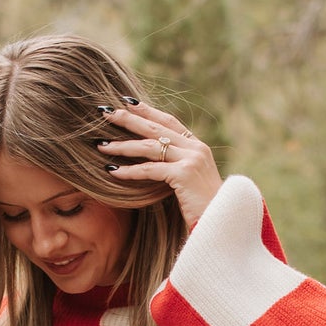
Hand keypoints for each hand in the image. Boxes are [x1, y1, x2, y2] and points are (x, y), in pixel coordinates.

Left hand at [97, 100, 222, 228]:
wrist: (224, 222)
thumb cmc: (205, 207)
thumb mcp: (192, 180)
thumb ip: (178, 165)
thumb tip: (156, 159)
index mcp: (197, 145)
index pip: (168, 121)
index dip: (147, 110)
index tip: (126, 103)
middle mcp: (195, 147)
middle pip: (155, 127)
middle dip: (129, 119)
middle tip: (106, 113)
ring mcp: (191, 159)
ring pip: (149, 147)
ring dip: (123, 146)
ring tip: (102, 145)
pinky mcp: (184, 174)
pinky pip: (150, 169)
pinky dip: (130, 171)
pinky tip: (113, 171)